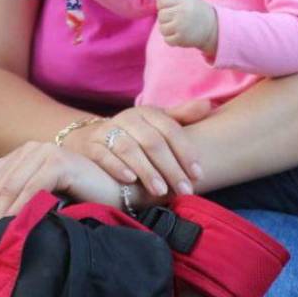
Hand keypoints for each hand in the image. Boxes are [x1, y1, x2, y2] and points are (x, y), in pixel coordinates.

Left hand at [0, 141, 120, 220]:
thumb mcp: (42, 196)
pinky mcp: (60, 161)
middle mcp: (33, 147)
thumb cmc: (81, 200)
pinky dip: (22, 208)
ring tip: (4, 236)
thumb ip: (19, 197)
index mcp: (25, 152)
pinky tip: (20, 225)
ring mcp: (47, 151)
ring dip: (4, 213)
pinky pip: (31, 188)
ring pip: (11, 186)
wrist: (119, 194)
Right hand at [64, 101, 210, 198]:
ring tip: (161, 191)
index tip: (198, 174)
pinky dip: (116, 167)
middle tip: (184, 190)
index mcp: (148, 113)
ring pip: (129, 149)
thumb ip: (182, 117)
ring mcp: (107, 131)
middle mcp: (128, 119)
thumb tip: (207, 105)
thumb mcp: (157, 125)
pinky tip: (130, 180)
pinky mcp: (90, 146)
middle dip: (171, 168)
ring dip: (147, 171)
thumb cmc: (136, 136)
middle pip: (153, 142)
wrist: (92, 139)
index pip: (171, 130)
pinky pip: (103, 155)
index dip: (186, 152)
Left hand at [156, 0, 217, 53]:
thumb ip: (174, 0)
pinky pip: (167, 40)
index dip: (163, 6)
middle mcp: (182, 12)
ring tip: (178, 28)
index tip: (171, 9)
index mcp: (184, 1)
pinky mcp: (181, 39)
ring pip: (162, 28)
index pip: (161, 1)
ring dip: (168, 29)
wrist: (214, 28)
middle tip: (176, 20)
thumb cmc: (198, 12)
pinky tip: (179, 35)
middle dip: (166, 18)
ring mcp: (181, 26)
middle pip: (161, 15)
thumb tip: (156, 5)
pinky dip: (171, 39)